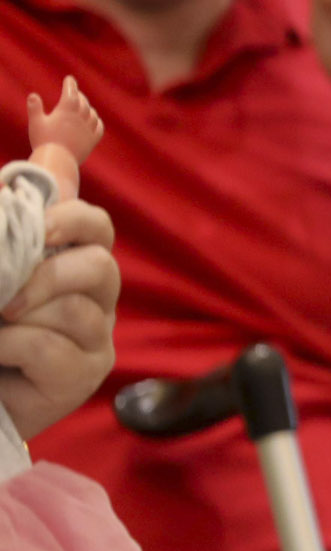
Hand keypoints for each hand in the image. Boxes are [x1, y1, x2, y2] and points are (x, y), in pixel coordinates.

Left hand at [0, 199, 118, 440]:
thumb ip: (7, 229)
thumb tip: (15, 175)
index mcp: (71, 262)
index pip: (96, 227)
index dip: (72, 218)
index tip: (39, 224)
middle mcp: (94, 298)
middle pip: (101, 267)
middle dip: (49, 274)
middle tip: (5, 293)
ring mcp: (96, 339)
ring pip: (78, 310)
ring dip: (22, 315)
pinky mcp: (83, 375)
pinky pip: (55, 347)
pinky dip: (15, 345)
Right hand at [28, 76, 101, 161]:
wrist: (58, 161)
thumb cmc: (44, 141)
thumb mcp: (36, 123)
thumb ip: (34, 108)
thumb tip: (33, 95)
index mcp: (66, 110)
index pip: (70, 92)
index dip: (70, 85)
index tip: (70, 79)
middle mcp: (80, 117)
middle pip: (82, 102)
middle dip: (78, 95)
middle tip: (74, 93)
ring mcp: (88, 129)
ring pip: (92, 113)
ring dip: (88, 107)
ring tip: (83, 106)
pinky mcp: (93, 140)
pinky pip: (99, 127)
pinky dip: (97, 121)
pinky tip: (95, 121)